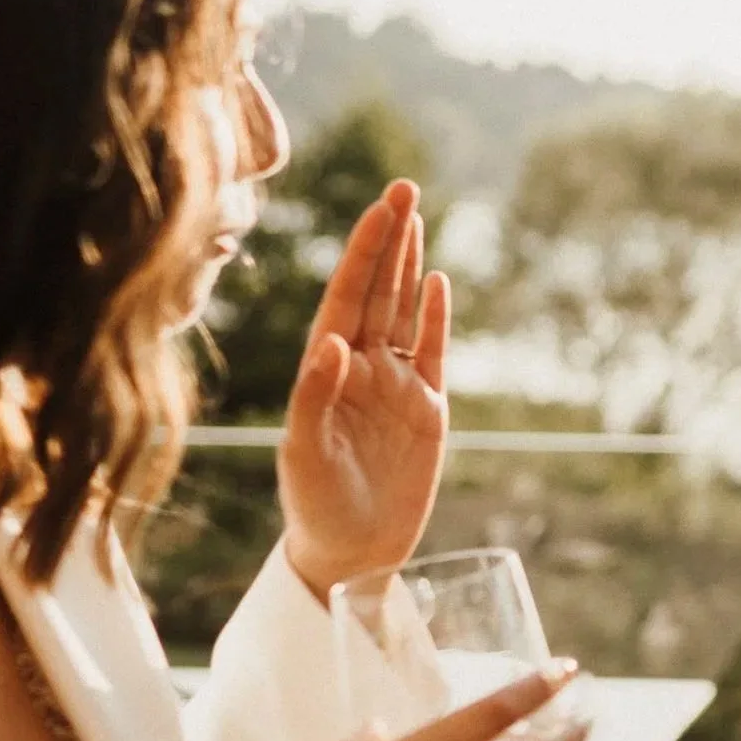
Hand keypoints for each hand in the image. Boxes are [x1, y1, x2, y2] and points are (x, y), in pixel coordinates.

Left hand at [279, 179, 449, 600]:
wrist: (349, 552)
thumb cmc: (313, 506)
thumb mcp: (305, 454)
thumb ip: (317, 396)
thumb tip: (335, 342)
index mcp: (325, 370)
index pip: (347, 298)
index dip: (363, 251)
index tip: (380, 208)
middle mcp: (360, 367)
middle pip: (377, 290)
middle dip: (388, 238)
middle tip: (403, 187)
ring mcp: (394, 385)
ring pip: (402, 310)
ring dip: (408, 263)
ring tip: (414, 215)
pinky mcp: (426, 409)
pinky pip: (431, 351)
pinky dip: (434, 316)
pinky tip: (435, 281)